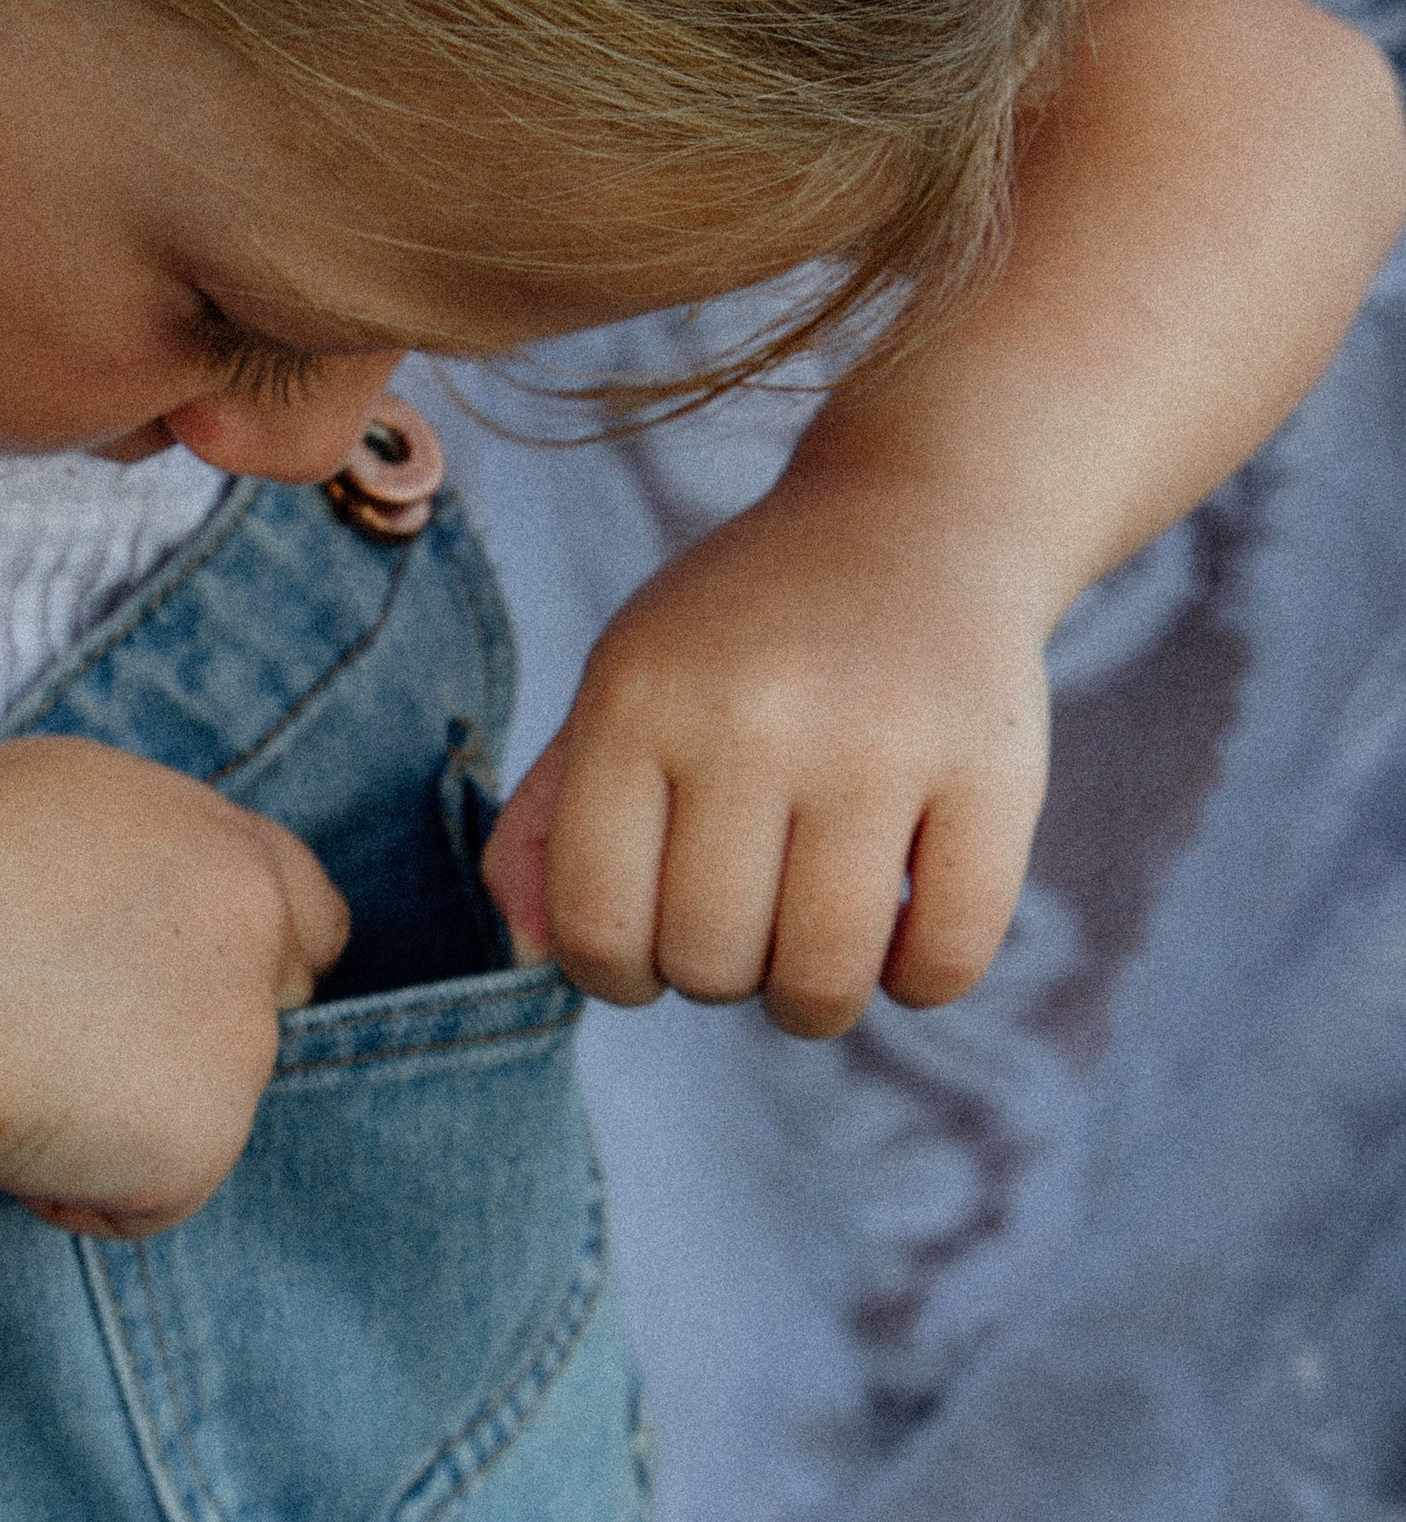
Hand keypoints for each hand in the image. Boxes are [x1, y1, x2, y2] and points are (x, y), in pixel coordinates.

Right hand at [0, 737, 345, 1235]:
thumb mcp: (43, 804)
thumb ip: (127, 858)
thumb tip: (120, 913)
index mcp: (211, 837)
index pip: (302, 900)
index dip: (254, 945)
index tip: (190, 978)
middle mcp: (249, 928)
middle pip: (275, 1002)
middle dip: (209, 1034)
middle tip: (102, 1054)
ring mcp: (240, 1039)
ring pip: (198, 1105)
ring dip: (121, 1112)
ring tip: (0, 1073)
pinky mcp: (204, 1144)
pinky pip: (143, 1195)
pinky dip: (78, 1187)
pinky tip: (3, 1134)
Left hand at [482, 468, 1053, 1039]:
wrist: (914, 521)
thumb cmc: (743, 636)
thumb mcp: (625, 684)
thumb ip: (551, 818)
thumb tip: (527, 951)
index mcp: (639, 698)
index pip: (598, 922)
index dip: (616, 975)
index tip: (652, 948)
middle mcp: (752, 716)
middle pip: (710, 962)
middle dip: (720, 976)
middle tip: (747, 918)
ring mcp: (880, 742)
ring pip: (822, 979)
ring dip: (812, 999)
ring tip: (815, 941)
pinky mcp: (995, 770)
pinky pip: (945, 959)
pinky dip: (918, 980)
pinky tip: (904, 924)